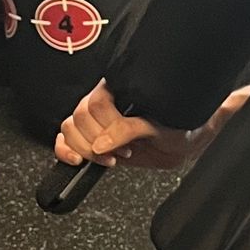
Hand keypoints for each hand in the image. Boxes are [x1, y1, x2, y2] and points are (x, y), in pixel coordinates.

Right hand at [54, 80, 194, 172]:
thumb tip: (102, 143)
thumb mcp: (159, 127)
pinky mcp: (91, 139)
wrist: (184, 143)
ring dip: (87, 148)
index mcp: (121, 88)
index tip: (124, 145)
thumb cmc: (179, 127)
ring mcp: (96, 121)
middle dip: (99, 141)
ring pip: (70, 128)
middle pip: (79, 117)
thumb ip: (130, 130)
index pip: (96, 103)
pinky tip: (77, 160)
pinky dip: (64, 151)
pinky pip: (65, 140)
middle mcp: (105, 102)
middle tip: (122, 151)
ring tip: (112, 157)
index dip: (107, 127)